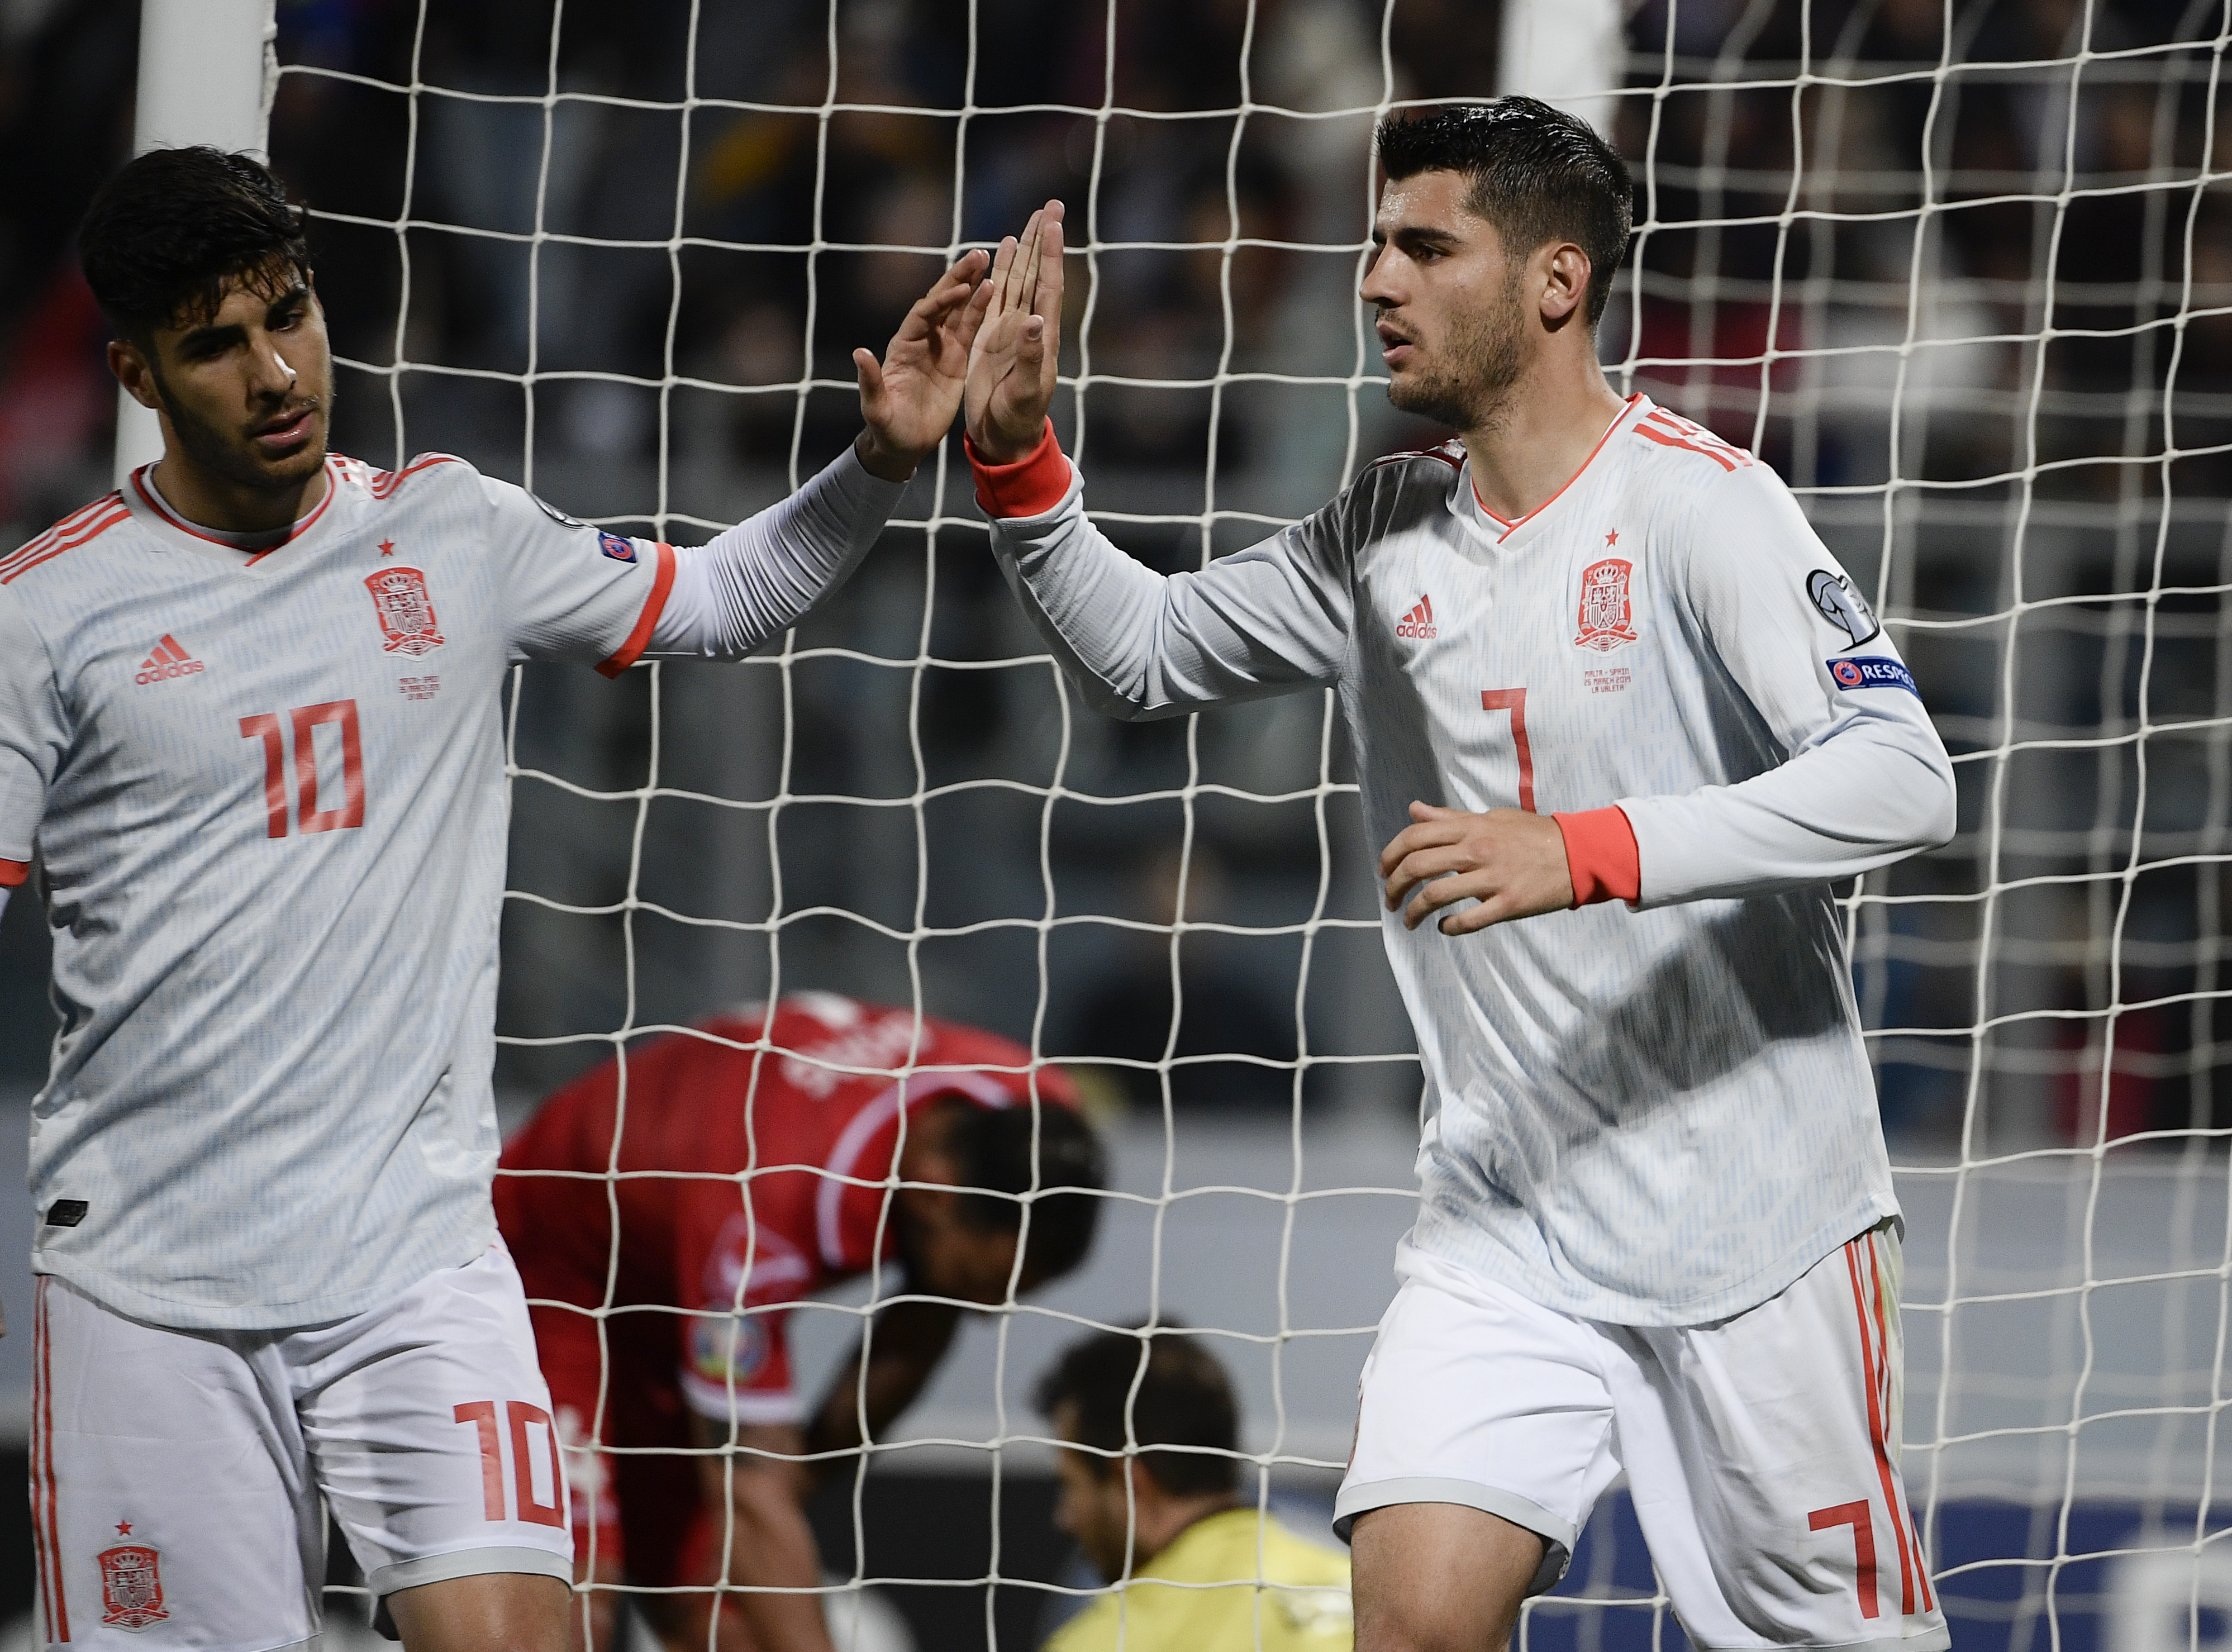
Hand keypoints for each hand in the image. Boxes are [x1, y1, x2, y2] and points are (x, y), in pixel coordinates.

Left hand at [853, 247, 994, 481]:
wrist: (902, 443)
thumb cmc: (886, 426)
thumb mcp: (875, 406)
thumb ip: (870, 380)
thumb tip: (860, 353)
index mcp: (903, 345)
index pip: (923, 315)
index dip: (940, 301)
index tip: (960, 289)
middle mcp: (922, 340)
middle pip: (941, 301)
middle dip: (957, 278)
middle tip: (977, 254)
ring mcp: (941, 347)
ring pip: (958, 310)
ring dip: (971, 285)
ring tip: (987, 261)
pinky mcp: (957, 359)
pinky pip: (970, 330)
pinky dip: (980, 311)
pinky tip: (992, 291)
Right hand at [964, 200, 1064, 462]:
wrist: (1003, 437)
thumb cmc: (1017, 421)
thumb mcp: (1025, 392)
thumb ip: (1030, 356)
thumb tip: (1033, 319)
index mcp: (1041, 337)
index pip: (1048, 287)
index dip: (1051, 255)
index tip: (1053, 222)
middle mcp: (1028, 326)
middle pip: (1038, 273)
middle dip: (1044, 239)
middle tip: (1051, 203)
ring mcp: (1010, 329)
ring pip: (1019, 280)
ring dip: (1025, 250)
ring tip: (1029, 220)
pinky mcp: (991, 336)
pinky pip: (998, 296)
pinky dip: (1002, 271)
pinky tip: (1002, 252)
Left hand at [1380, 801, 1573, 933]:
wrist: (1579, 853)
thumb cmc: (1533, 835)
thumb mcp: (1491, 817)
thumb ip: (1450, 817)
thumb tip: (1415, 810)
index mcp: (1470, 828)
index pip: (1415, 837)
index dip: (1390, 855)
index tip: (1384, 871)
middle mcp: (1477, 850)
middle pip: (1417, 866)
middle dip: (1394, 886)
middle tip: (1390, 900)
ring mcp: (1493, 878)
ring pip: (1435, 896)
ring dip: (1414, 912)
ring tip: (1409, 921)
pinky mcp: (1509, 904)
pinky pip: (1469, 920)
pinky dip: (1449, 928)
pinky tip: (1444, 928)